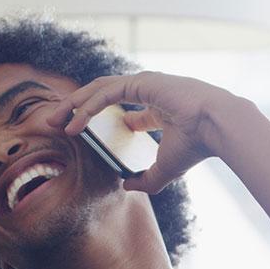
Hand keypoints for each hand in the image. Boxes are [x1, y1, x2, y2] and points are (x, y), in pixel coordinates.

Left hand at [45, 71, 236, 192]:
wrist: (215, 128)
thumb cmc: (197, 146)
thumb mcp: (165, 169)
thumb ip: (146, 180)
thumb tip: (126, 187)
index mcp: (159, 107)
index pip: (126, 109)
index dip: (102, 119)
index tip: (82, 133)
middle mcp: (148, 91)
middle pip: (103, 96)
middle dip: (77, 108)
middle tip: (55, 123)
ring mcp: (143, 83)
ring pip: (98, 90)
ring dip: (73, 104)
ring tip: (54, 121)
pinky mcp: (138, 82)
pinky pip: (104, 93)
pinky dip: (86, 107)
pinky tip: (73, 123)